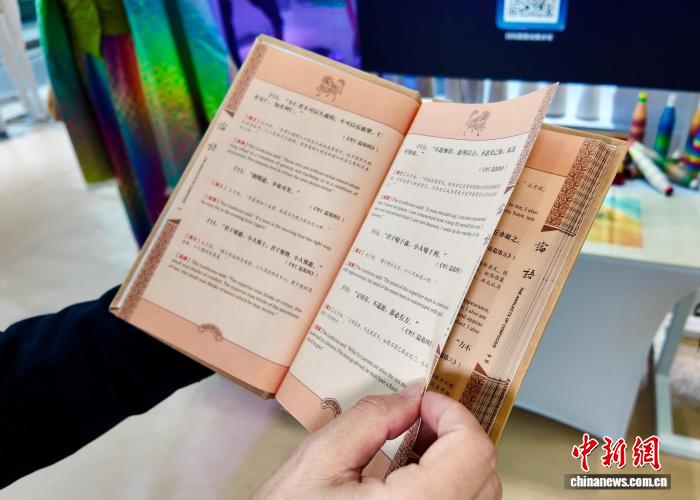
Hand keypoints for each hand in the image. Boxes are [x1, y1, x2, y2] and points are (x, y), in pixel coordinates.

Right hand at [252, 385, 500, 498]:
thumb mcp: (319, 461)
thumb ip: (370, 420)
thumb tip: (411, 398)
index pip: (472, 450)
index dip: (452, 413)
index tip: (425, 403)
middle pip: (484, 473)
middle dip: (454, 434)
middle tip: (417, 419)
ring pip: (479, 495)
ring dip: (455, 460)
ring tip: (413, 446)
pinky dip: (450, 485)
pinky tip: (412, 476)